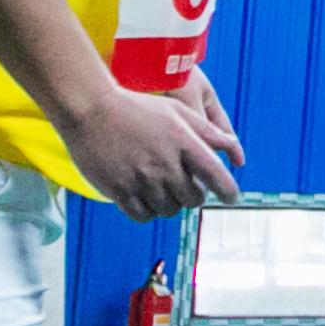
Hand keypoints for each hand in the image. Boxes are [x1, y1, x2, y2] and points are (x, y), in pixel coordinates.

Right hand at [57, 84, 246, 219]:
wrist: (90, 110)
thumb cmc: (136, 108)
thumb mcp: (177, 111)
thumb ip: (208, 131)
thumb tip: (234, 149)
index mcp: (183, 142)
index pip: (216, 176)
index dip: (228, 191)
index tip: (231, 198)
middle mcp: (165, 164)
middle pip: (193, 199)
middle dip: (194, 195)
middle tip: (184, 185)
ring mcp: (141, 179)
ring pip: (169, 210)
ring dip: (169, 203)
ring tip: (160, 186)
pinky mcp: (119, 191)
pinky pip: (143, 216)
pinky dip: (148, 211)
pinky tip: (145, 197)